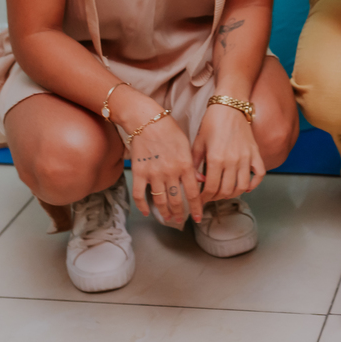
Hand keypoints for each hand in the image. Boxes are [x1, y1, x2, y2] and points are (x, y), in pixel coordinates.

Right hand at [124, 94, 203, 225]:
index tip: (198, 217)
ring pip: (160, 200)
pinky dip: (142, 205)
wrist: (147, 120)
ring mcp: (153, 173)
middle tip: (181, 221)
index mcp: (185, 165)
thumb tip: (201, 181)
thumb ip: (193, 165)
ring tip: (167, 218)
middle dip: (180, 214)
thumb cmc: (169, 130)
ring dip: (164, 212)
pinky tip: (147, 211)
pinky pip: (140, 194)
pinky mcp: (139, 172)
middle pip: (177, 200)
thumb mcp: (187, 145)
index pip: (194, 193)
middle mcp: (170, 172)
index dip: (197, 208)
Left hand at [192, 102, 265, 202]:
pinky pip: (260, 174)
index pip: (211, 188)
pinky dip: (254, 184)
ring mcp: (246, 157)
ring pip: (242, 186)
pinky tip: (247, 187)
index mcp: (216, 158)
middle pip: (226, 190)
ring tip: (225, 192)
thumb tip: (197, 181)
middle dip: (216, 197)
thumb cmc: (212, 122)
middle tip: (211, 196)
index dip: (204, 198)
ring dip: (233, 194)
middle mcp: (232, 160)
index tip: (200, 199)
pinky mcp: (255, 153)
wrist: (230, 106)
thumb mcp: (198, 142)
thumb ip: (195, 164)